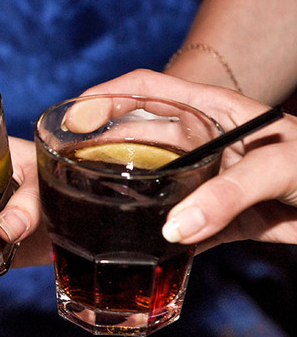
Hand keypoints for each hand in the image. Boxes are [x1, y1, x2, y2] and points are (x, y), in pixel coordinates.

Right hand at [83, 68, 296, 249]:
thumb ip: (229, 193)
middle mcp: (199, 143)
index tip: (71, 118)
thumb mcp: (281, 165)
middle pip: (133, 137)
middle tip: (61, 173)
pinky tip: (126, 247)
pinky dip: (148, 237)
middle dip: (96, 148)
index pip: (146, 89)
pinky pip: (171, 225)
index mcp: (211, 111)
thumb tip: (173, 230)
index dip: (104, 96)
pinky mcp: (214, 218)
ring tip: (80, 207)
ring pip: (145, 183)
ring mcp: (203, 181)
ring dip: (115, 193)